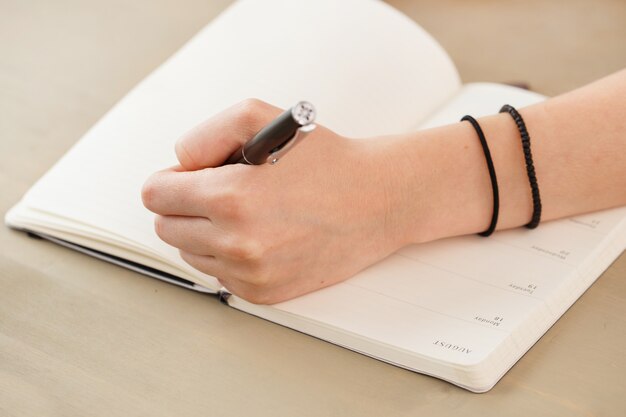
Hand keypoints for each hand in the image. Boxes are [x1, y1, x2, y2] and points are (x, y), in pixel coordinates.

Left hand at [141, 99, 408, 303]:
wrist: (377, 203)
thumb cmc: (326, 162)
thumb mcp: (261, 118)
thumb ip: (205, 135)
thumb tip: (178, 165)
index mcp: (230, 198)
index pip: (155, 196)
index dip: (170, 181)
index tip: (189, 178)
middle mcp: (237, 242)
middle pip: (166, 228)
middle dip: (186, 206)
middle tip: (221, 192)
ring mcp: (251, 273)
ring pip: (191, 254)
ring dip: (207, 233)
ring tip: (247, 213)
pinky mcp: (264, 292)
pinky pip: (220, 275)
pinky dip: (231, 256)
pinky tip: (261, 235)